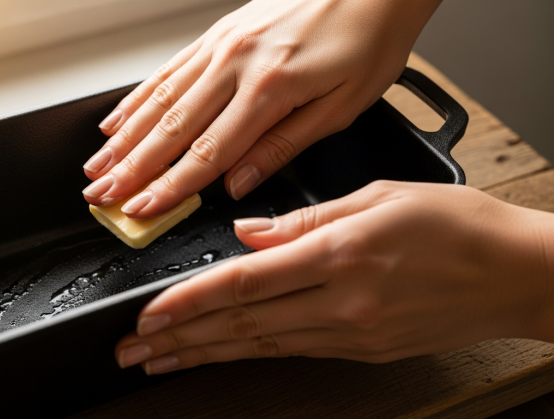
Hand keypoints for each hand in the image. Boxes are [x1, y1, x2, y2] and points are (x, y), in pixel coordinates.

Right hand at [82, 0, 441, 217]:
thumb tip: (239, 182)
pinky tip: (117, 119)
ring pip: (159, 99)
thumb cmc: (368, 39)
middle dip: (131, 168)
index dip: (170, 187)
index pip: (207, 152)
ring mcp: (222, 45)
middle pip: (171, 128)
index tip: (142, 210)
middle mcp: (236, 64)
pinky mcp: (218, 33)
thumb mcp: (343, 105)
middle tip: (101, 196)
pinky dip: (137, 98)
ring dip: (124, 138)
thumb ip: (284, 146)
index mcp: (270, 88)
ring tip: (97, 166)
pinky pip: (168, 69)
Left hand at [114, 181, 553, 374]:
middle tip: (134, 352)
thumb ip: (302, 219)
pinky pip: (292, 350)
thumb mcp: (378, 197)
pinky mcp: (363, 348)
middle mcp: (341, 303)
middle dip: (180, 341)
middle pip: (242, 325)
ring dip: (206, 354)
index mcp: (340, 256)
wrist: (518, 274)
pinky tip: (223, 355)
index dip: (189, 302)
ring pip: (260, 346)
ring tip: (163, 362)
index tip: (149, 316)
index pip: (243, 283)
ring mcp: (352, 334)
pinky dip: (250, 353)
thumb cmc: (458, 226)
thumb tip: (247, 231)